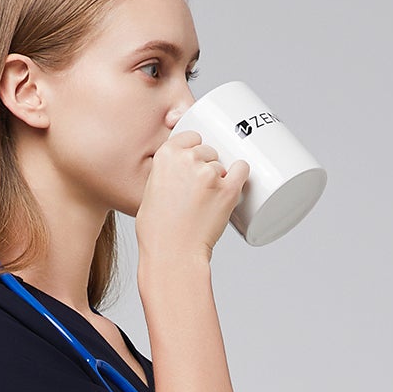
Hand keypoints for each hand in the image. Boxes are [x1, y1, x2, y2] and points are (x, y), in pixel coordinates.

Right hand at [136, 128, 249, 265]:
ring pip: (223, 165)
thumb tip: (180, 173)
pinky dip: (241, 174)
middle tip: (200, 189)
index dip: (194, 149)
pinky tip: (238, 180)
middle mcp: (188, 159)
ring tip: (209, 201)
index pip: (190, 137)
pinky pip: (242, 170)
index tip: (195, 161)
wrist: (171, 254)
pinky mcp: (227, 190)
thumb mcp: (151, 192)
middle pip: (208, 150)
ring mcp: (210, 174)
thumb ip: (166, 175)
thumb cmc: (157, 231)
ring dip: (220, 177)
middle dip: (207, 165)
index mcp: (166, 155)